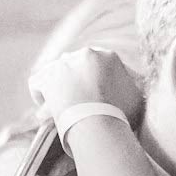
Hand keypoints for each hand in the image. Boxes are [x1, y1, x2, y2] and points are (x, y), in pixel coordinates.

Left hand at [28, 47, 143, 127]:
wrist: (99, 120)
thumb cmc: (121, 113)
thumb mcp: (137, 98)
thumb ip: (135, 88)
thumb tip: (138, 83)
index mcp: (109, 56)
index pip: (99, 65)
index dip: (96, 81)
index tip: (97, 96)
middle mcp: (85, 54)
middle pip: (76, 67)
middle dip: (75, 84)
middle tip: (78, 103)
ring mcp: (63, 65)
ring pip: (56, 74)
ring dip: (57, 90)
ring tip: (59, 110)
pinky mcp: (46, 78)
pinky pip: (37, 83)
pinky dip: (39, 96)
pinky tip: (44, 110)